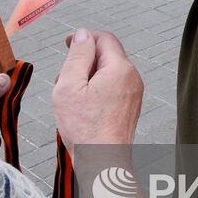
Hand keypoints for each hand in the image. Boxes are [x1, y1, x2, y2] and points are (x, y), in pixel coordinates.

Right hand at [52, 29, 142, 147]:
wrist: (102, 162)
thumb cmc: (86, 130)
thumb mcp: (70, 85)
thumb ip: (77, 56)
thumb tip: (83, 35)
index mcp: (120, 69)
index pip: (104, 38)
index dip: (83, 38)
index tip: (68, 44)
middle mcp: (132, 78)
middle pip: (105, 56)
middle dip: (82, 63)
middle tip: (64, 80)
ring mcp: (133, 93)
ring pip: (107, 73)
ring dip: (87, 78)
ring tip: (72, 99)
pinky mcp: (130, 106)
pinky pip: (112, 88)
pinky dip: (96, 91)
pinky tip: (82, 108)